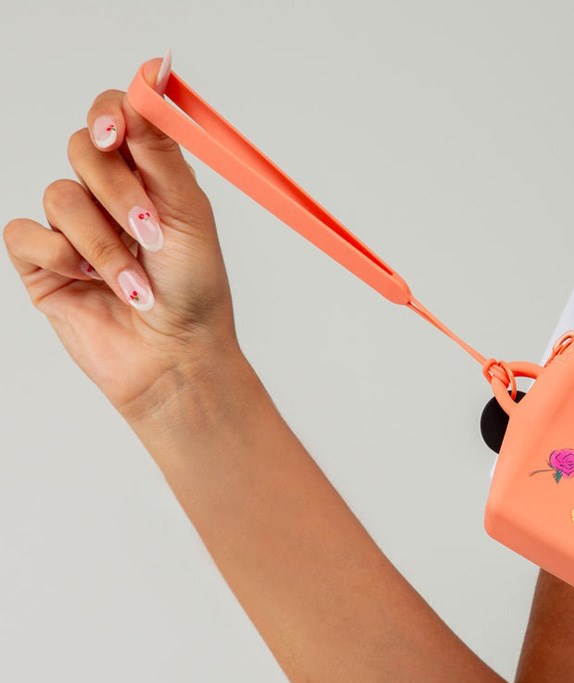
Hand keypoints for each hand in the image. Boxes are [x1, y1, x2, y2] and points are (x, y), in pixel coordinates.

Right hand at [3, 52, 243, 425]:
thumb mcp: (188, 215)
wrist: (176, 359)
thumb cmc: (194, 295)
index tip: (117, 133)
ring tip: (136, 284)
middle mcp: (108, 197)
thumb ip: (161, 150)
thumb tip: (150, 79)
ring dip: (102, 245)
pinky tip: (90, 285)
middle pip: (83, 149)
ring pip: (59, 196)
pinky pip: (25, 234)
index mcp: (149, 178)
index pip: (116, 118)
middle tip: (150, 234)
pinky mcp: (42, 263)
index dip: (111, 115)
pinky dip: (61, 258)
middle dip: (118, 193)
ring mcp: (72, 229)